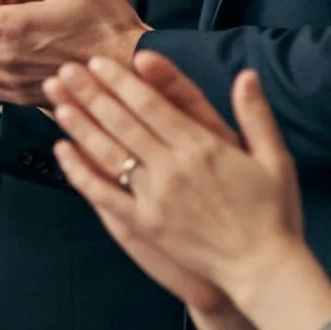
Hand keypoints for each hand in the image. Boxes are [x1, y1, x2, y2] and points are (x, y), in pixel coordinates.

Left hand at [47, 53, 303, 312]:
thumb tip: (247, 74)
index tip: (98, 62)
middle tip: (64, 70)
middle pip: (122, 123)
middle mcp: (174, 168)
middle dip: (90, 94)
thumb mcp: (274, 159)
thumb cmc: (273, 212)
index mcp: (204, 147)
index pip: (152, 106)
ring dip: (79, 125)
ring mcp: (154, 196)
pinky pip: (102, 193)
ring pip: (107, 153)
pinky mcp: (143, 223)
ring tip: (56, 101)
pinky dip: (79, 171)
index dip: (121, 82)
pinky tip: (61, 150)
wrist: (261, 267)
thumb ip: (255, 115)